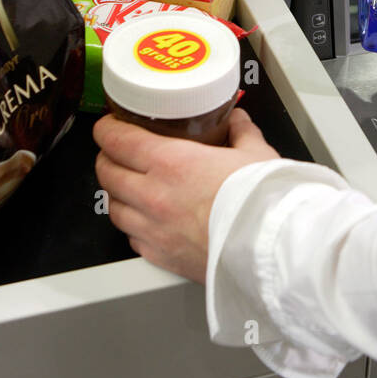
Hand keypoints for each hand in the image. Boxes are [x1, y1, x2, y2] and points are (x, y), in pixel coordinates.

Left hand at [93, 108, 278, 283]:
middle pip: (106, 172)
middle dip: (106, 158)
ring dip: (116, 194)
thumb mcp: (256, 153)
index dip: (106, 129)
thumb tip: (237, 121)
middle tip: (116, 152)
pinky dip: (133, 226)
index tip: (109, 125)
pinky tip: (147, 220)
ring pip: (112, 208)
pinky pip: (131, 238)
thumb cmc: (262, 202)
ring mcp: (153, 229)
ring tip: (128, 186)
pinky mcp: (161, 256)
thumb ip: (241, 132)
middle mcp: (153, 195)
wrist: (271, 248)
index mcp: (171, 162)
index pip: (116, 140)